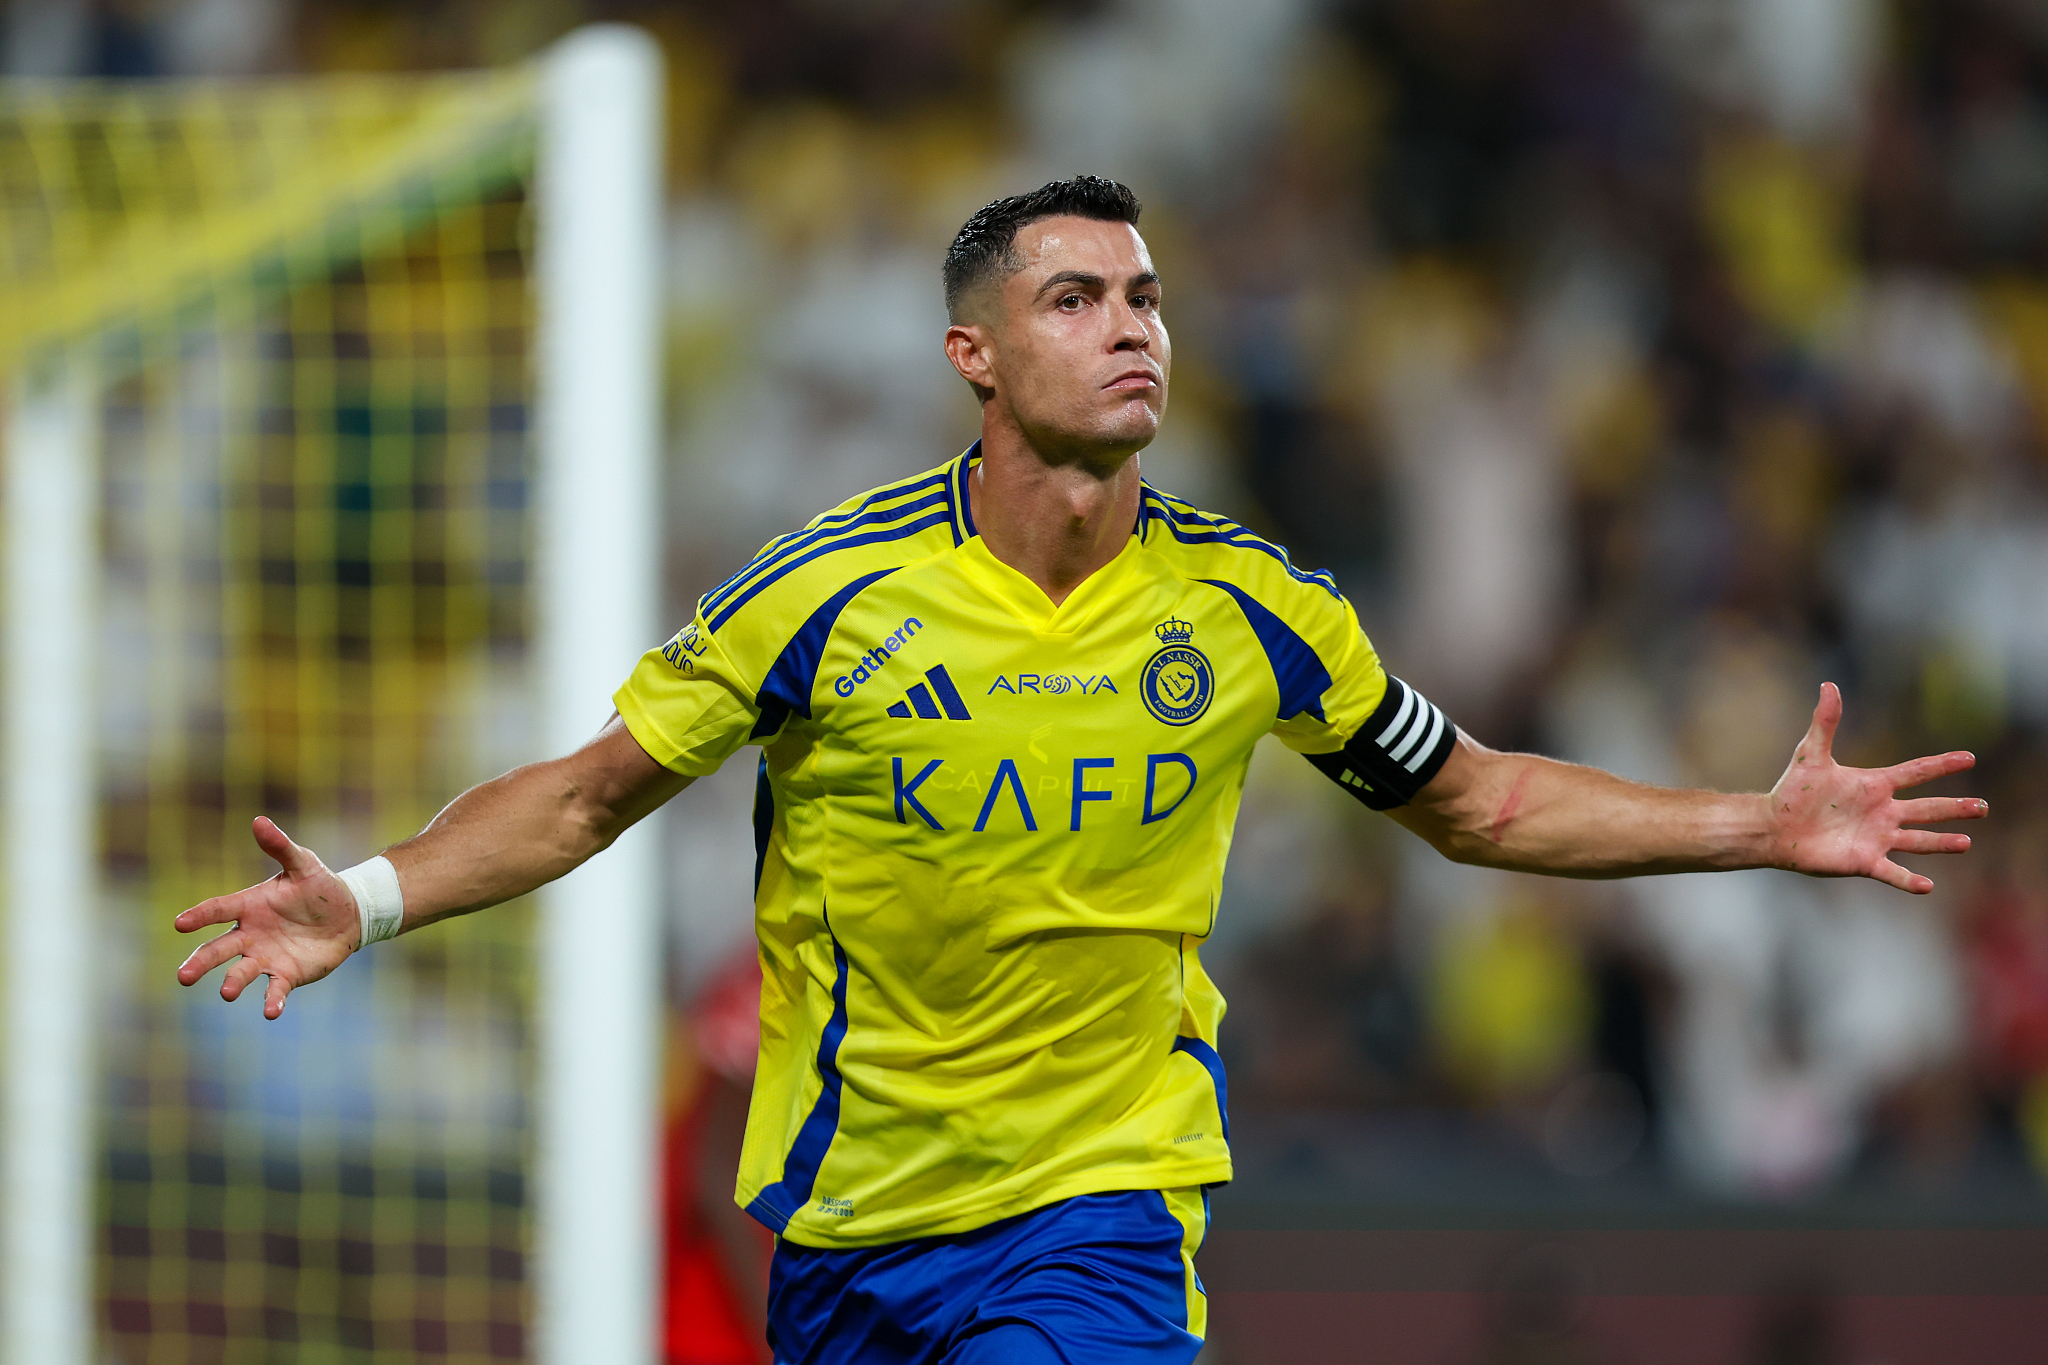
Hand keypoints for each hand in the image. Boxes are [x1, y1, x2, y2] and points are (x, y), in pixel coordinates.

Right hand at [174, 817, 361, 1017]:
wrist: (349, 913)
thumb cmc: (320, 886)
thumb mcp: (303, 863)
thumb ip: (280, 847)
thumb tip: (259, 821)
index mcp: (249, 906)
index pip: (218, 909)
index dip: (199, 916)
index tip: (180, 923)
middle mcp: (250, 935)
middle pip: (218, 950)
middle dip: (200, 962)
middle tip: (182, 977)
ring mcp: (265, 957)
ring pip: (241, 972)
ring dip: (232, 983)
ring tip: (225, 993)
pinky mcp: (287, 975)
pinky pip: (276, 990)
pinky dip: (272, 1001)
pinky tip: (270, 1012)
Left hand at [1767, 683, 1987, 893]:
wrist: (1774, 827)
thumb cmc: (1793, 792)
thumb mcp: (1810, 754)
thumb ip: (1824, 722)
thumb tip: (1828, 685)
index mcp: (1874, 786)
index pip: (1915, 772)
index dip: (1941, 765)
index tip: (1969, 758)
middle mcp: (1882, 812)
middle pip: (1927, 809)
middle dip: (1955, 808)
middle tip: (1983, 808)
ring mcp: (1876, 837)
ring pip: (1918, 840)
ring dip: (1941, 842)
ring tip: (1965, 843)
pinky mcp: (1864, 861)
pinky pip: (1892, 873)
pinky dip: (1909, 881)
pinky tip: (1929, 886)